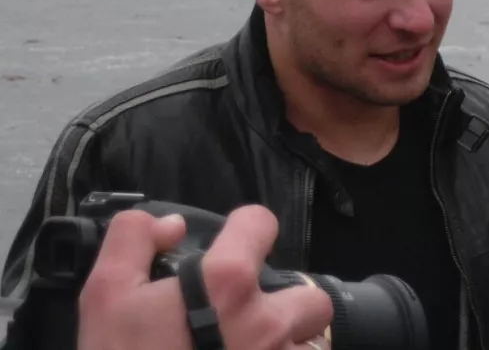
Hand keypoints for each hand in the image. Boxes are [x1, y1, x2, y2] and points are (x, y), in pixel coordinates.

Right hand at [77, 205, 332, 349]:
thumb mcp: (104, 296)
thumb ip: (133, 240)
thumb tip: (172, 225)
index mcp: (229, 284)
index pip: (262, 224)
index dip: (245, 230)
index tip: (231, 246)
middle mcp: (268, 321)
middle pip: (310, 298)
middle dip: (287, 304)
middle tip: (248, 319)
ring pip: (311, 345)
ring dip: (289, 346)